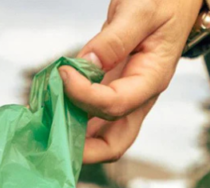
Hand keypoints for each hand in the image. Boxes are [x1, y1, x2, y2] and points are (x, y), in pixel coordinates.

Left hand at [59, 0, 202, 162]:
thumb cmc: (165, 0)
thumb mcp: (140, 11)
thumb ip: (114, 40)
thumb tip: (86, 65)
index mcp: (152, 78)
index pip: (116, 104)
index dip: (84, 95)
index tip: (62, 73)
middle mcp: (139, 96)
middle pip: (115, 142)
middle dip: (83, 150)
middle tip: (51, 140)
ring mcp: (126, 95)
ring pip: (101, 134)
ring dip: (73, 137)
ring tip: (44, 125)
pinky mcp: (112, 88)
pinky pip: (92, 113)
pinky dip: (71, 115)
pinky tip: (50, 106)